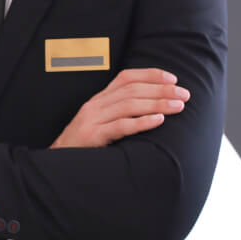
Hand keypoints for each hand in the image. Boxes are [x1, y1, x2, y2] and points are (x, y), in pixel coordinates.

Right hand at [51, 68, 188, 148]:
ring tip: (179, 105)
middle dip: (161, 89)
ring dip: (157, 103)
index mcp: (99, 100)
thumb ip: (120, 114)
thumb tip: (153, 109)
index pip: (126, 77)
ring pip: (129, 105)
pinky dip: (142, 121)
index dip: (151, 74)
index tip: (173, 78)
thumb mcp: (101, 124)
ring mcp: (92, 120)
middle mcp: (95, 105)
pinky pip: (121, 126)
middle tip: (185, 93)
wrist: (55, 165)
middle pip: (132, 89)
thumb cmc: (84, 147)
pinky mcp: (92, 137)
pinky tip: (159, 120)